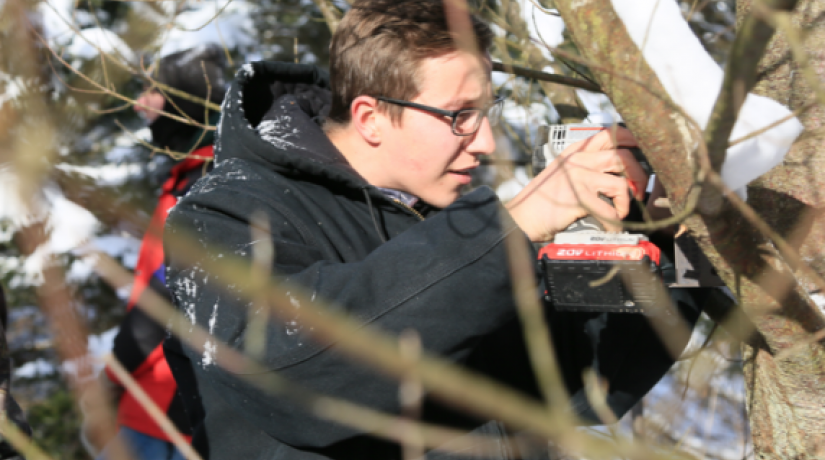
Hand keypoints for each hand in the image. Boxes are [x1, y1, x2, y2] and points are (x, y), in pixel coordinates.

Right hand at [506, 127, 647, 241]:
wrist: (521, 217)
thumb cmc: (541, 201)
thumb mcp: (562, 174)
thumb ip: (584, 167)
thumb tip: (617, 173)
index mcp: (574, 151)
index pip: (609, 134)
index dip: (632, 139)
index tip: (643, 150)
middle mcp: (578, 160)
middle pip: (623, 157)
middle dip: (639, 175)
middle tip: (639, 191)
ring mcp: (578, 177)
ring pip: (621, 183)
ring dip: (627, 201)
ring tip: (620, 212)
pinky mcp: (579, 198)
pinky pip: (609, 210)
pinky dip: (614, 223)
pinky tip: (610, 227)